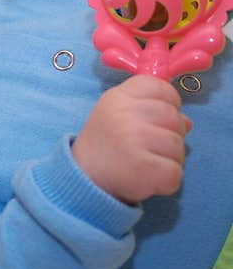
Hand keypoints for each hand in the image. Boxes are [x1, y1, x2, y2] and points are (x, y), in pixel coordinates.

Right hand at [72, 75, 190, 203]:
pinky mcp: (144, 168)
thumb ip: (150, 108)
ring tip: (144, 162)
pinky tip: (146, 178)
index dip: (166, 103)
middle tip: (146, 146)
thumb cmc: (106, 142)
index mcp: (118, 97)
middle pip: (174, 117)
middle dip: (169, 134)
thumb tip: (187, 122)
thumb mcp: (118, 113)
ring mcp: (134, 140)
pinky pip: (175, 172)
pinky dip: (165, 181)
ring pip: (178, 146)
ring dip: (168, 159)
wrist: (82, 177)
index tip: (152, 119)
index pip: (161, 87)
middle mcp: (124, 114)